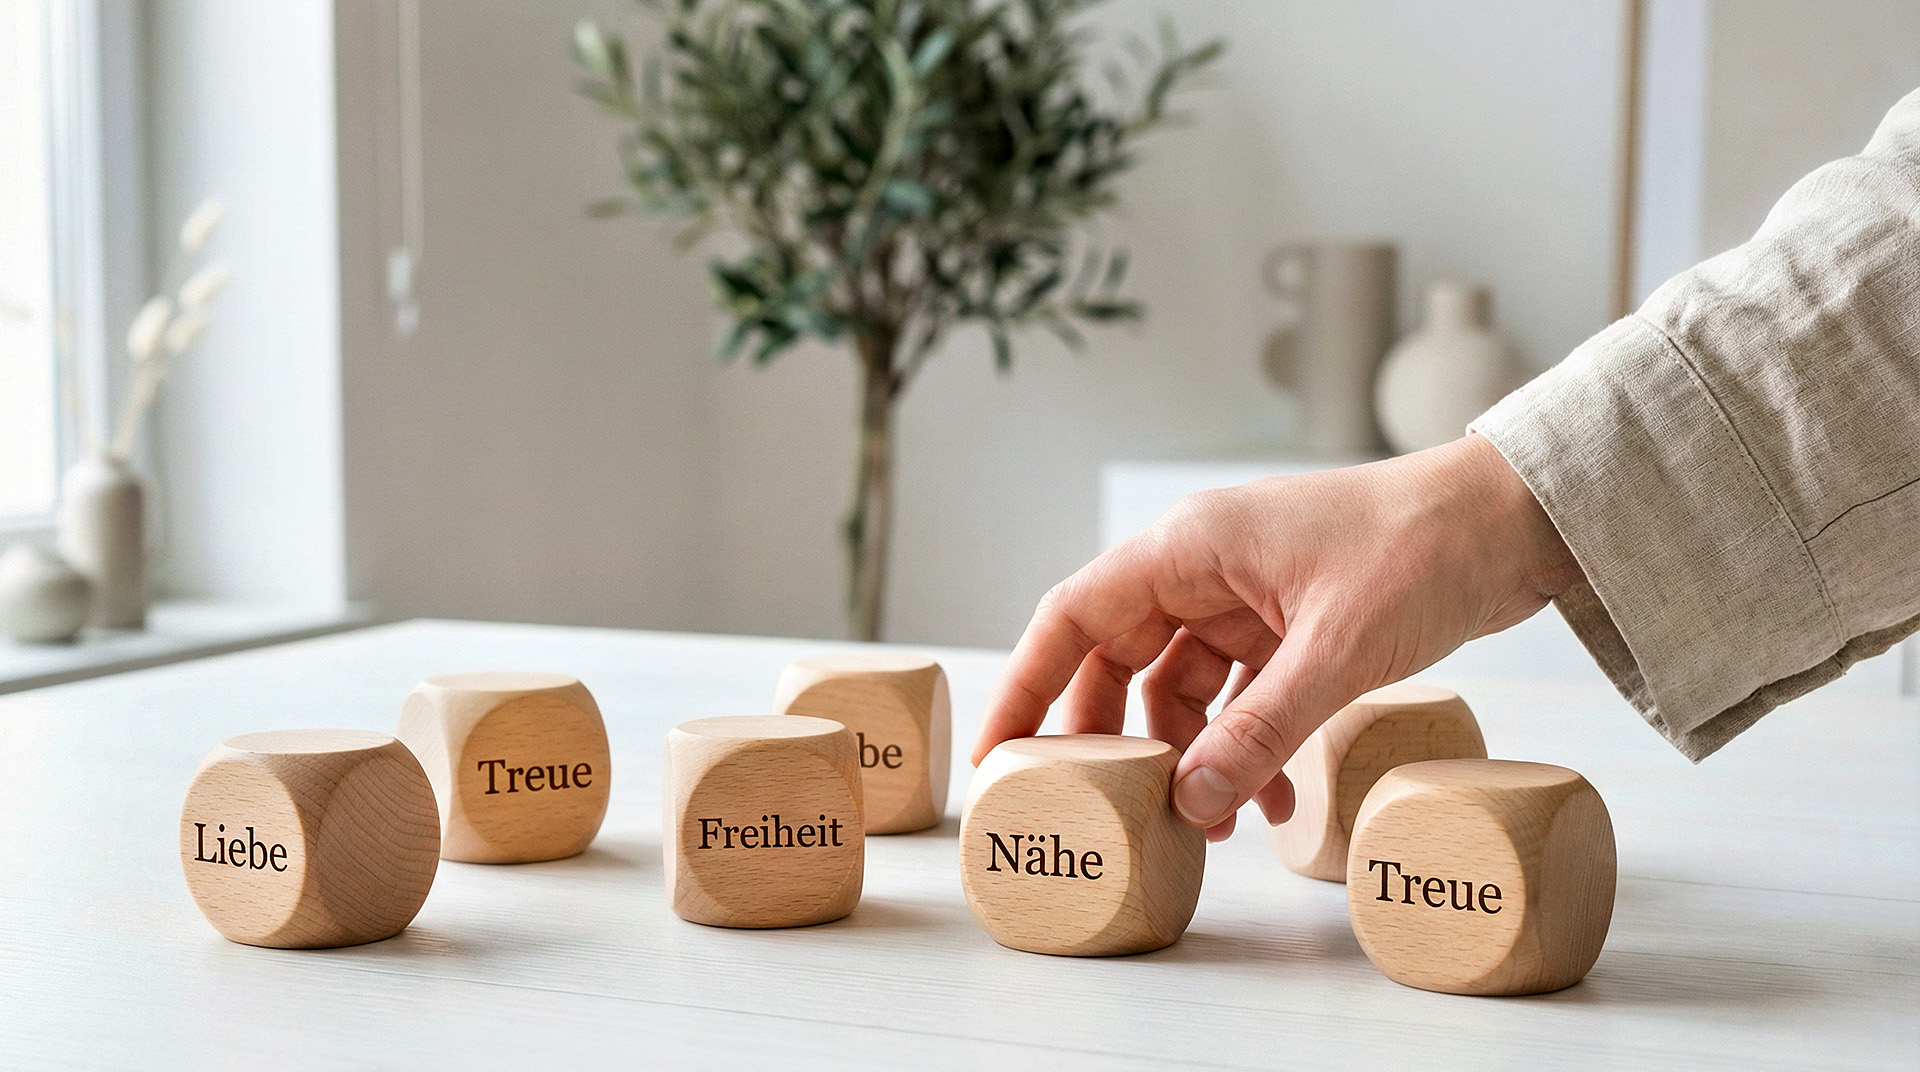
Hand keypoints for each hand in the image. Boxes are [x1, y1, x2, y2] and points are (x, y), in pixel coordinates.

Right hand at [972, 434, 1582, 840]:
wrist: (1513, 520)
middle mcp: (1203, 567)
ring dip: (1189, 752)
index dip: (1026, 685)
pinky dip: (1245, 742)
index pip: (1072, 618)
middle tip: (1095, 808)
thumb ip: (1260, 729)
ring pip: (1179, 684)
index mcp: (1189, 548)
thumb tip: (1193, 801)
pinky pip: (1239, 692)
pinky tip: (1272, 795)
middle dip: (1108, 737)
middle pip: (1117, 658)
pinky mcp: (1289, 622)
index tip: (996, 755)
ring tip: (1207, 823)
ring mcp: (1246, 595)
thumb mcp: (1335, 651)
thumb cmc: (1422, 550)